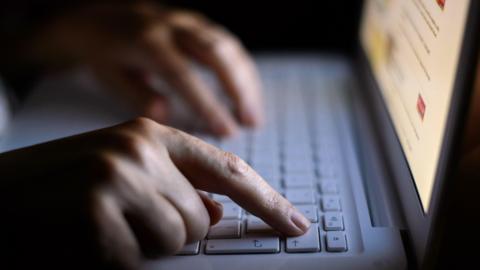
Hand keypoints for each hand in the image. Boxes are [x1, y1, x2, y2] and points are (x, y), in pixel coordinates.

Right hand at [0, 118, 308, 269]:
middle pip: (200, 217)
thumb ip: (173, 186)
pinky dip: (117, 260)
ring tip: (100, 227)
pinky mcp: (96, 215)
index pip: (226, 168)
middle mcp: (138, 149)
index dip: (266, 199)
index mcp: (147, 133)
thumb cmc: (59, 188)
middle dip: (172, 230)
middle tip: (120, 219)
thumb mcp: (120, 172)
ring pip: (177, 239)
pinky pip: (139, 259)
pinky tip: (84, 241)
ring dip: (144, 245)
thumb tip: (215, 212)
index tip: (294, 222)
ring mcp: (118, 179)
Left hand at [28, 1, 262, 135]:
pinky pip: (228, 44)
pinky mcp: (198, 25)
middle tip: (250, 122)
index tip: (226, 131)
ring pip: (228, 46)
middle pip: (216, 53)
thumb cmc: (104, 53)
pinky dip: (242, 71)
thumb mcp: (108, 76)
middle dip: (239, 90)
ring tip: (254, 116)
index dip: (208, 104)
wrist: (101, 18)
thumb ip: (137, 95)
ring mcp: (188, 22)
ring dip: (246, 82)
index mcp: (146, 41)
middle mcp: (172, 26)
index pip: (183, 75)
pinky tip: (248, 94)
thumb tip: (165, 114)